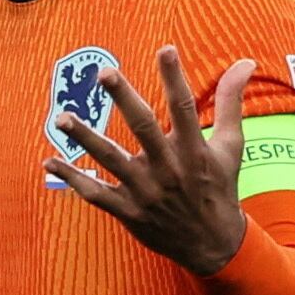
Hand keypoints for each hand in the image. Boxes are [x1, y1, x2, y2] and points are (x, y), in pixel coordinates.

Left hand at [44, 46, 251, 275]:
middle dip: (124, 99)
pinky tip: (49, 162)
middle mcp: (169, 168)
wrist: (213, 245)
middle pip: (143, 128)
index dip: (175, 78)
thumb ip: (231, 102)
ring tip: (62, 117)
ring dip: (85, 138)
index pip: (184, 107)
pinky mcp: (128, 211)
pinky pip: (95, 193)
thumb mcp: (231, 146)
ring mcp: (146, 191)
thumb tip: (245, 62)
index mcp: (194, 150)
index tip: (165, 49)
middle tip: (104, 72)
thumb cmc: (219, 187)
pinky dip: (72, 179)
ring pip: (111, 160)